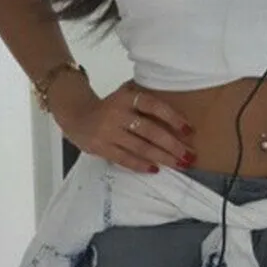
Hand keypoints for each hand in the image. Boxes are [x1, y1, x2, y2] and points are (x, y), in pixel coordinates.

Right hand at [54, 81, 196, 173]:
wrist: (76, 114)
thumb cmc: (111, 107)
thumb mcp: (125, 96)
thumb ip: (145, 103)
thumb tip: (177, 120)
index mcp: (127, 98)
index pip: (154, 106)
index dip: (173, 118)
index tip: (189, 130)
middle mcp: (118, 113)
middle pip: (150, 131)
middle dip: (172, 145)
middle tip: (189, 156)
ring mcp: (108, 132)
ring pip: (140, 147)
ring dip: (162, 157)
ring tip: (179, 164)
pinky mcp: (100, 147)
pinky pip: (124, 158)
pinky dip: (141, 165)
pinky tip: (155, 169)